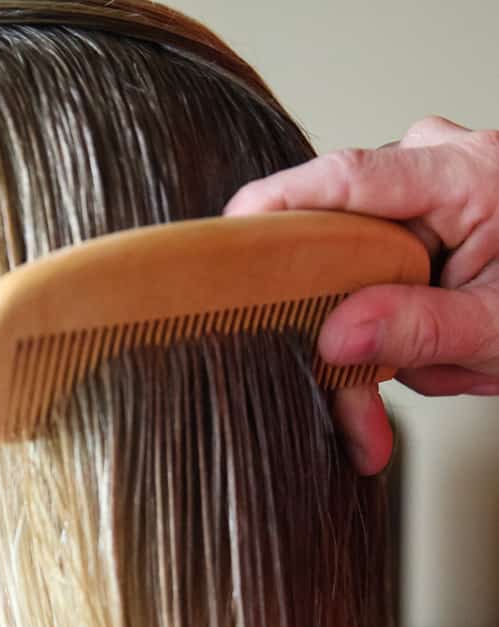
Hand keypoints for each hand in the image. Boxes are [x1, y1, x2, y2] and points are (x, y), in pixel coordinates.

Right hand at [224, 117, 498, 473]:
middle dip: (359, 316)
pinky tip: (434, 342)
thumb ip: (417, 329)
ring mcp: (433, 182)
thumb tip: (335, 336)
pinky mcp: (426, 209)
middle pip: (347, 233)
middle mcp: (444, 161)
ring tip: (439, 360)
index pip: (352, 178)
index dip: (282, 203)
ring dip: (388, 324)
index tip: (232, 233)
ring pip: (361, 258)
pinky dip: (397, 315)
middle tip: (376, 387)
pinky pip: (379, 261)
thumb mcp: (497, 330)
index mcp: (469, 174)